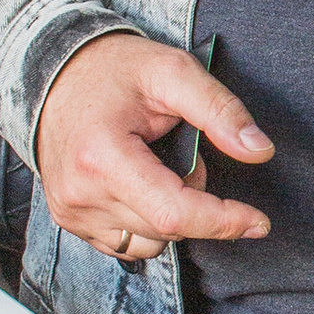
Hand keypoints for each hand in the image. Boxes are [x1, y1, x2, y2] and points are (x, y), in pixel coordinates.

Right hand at [34, 34, 272, 263]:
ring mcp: (71, 212)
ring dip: (171, 215)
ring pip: (150, 243)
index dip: (223, 221)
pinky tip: (141, 185)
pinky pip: (126, 244)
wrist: (52, 72)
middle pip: (167, 229)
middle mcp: (80, 194)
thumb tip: (260, 150)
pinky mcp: (69, 220)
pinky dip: (147, 222)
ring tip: (157, 166)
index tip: (258, 222)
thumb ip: (219, 109)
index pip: (174, 213)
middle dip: (195, 200)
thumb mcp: (172, 72)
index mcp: (103, 157)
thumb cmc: (112, 69)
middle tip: (183, 152)